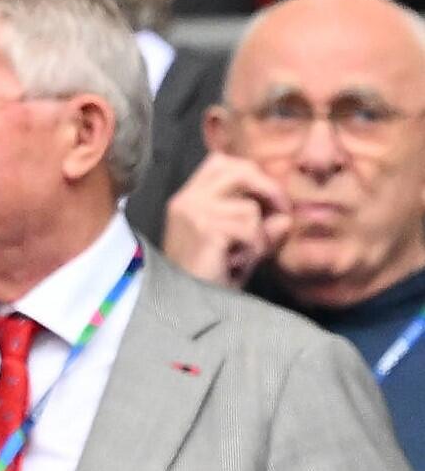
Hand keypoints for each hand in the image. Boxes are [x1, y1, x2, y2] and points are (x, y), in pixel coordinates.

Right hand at [160, 153, 289, 286]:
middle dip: (267, 190)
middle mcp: (185, 200)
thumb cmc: (207, 279)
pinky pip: (249, 230)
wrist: (184, 308)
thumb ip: (260, 227)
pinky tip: (236, 265)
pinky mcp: (205, 230)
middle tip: (280, 215)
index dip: (252, 174)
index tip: (268, 201)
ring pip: (249, 208)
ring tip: (243, 258)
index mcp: (187, 199)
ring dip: (257, 236)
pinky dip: (252, 250)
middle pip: (239, 169)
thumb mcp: (236, 246)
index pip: (222, 162)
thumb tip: (285, 218)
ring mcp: (192, 213)